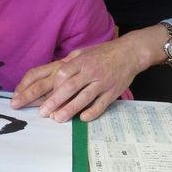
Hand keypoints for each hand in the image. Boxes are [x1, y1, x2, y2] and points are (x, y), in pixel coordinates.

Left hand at [14, 29, 163, 122]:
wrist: (129, 52)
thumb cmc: (102, 54)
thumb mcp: (83, 53)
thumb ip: (68, 64)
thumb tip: (52, 76)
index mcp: (80, 61)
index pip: (61, 74)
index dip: (50, 86)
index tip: (42, 97)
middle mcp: (89, 71)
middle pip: (69, 87)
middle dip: (54, 101)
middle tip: (42, 113)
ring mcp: (102, 82)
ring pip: (83, 97)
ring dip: (69, 109)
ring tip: (57, 118)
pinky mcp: (112, 92)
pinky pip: (101, 104)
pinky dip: (91, 112)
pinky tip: (82, 118)